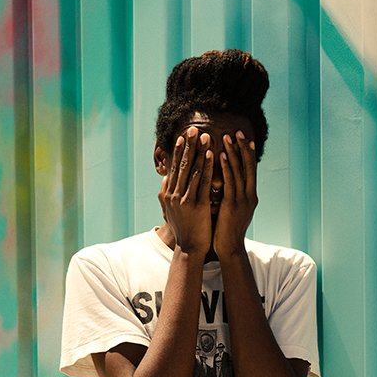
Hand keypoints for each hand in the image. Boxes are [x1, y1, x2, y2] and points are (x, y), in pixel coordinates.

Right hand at [159, 127, 213, 255]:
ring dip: (198, 152)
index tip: (183, 136)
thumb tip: (165, 179)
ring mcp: (185, 199)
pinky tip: (212, 155)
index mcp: (169, 194)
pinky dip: (207, 167)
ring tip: (205, 137)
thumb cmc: (184, 229)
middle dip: (188, 145)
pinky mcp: (197, 205)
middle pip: (181, 165)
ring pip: (192, 170)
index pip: (174, 167)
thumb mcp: (171, 210)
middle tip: (193, 129)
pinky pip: (203, 182)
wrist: (190, 248)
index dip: (178, 151)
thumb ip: (168, 194)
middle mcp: (174, 194)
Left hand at [213, 130, 256, 257]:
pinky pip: (229, 182)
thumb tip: (223, 183)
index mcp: (250, 196)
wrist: (228, 248)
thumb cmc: (226, 229)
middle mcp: (250, 195)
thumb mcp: (231, 209)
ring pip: (239, 171)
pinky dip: (226, 168)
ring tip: (227, 137)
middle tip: (238, 131)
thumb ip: (230, 194)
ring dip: (233, 153)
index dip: (247, 153)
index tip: (244, 138)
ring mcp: (242, 200)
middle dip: (243, 147)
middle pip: (248, 166)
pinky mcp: (232, 205)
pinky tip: (221, 156)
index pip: (250, 169)